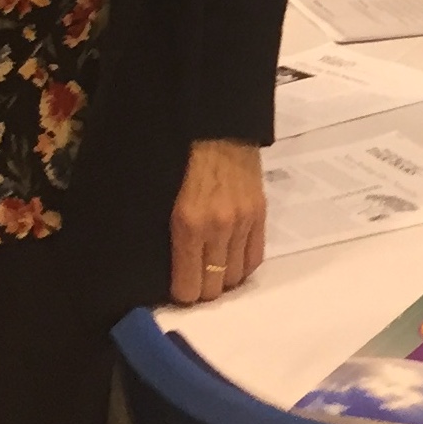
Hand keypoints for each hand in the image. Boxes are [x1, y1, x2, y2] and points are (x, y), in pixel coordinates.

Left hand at [168, 140, 263, 304]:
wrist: (217, 128)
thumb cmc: (180, 162)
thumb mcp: (163, 200)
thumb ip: (168, 233)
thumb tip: (167, 264)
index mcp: (188, 225)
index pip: (188, 286)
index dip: (182, 295)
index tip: (177, 291)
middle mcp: (217, 229)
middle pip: (214, 287)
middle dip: (202, 290)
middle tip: (194, 282)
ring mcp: (242, 223)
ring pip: (235, 277)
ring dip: (223, 279)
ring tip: (213, 271)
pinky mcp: (260, 215)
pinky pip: (255, 259)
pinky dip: (242, 267)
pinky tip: (232, 262)